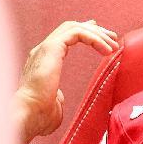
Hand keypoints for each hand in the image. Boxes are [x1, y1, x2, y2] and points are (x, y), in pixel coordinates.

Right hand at [14, 20, 118, 143]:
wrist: (28, 114)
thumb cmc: (39, 116)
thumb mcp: (53, 105)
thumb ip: (57, 98)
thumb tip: (59, 99)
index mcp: (43, 61)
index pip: (65, 38)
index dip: (86, 35)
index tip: (104, 43)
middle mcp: (43, 50)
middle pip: (71, 28)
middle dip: (95, 31)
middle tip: (113, 38)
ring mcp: (46, 47)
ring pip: (74, 27)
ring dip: (97, 34)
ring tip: (114, 45)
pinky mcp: (51, 47)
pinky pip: (77, 33)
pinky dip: (94, 38)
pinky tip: (106, 50)